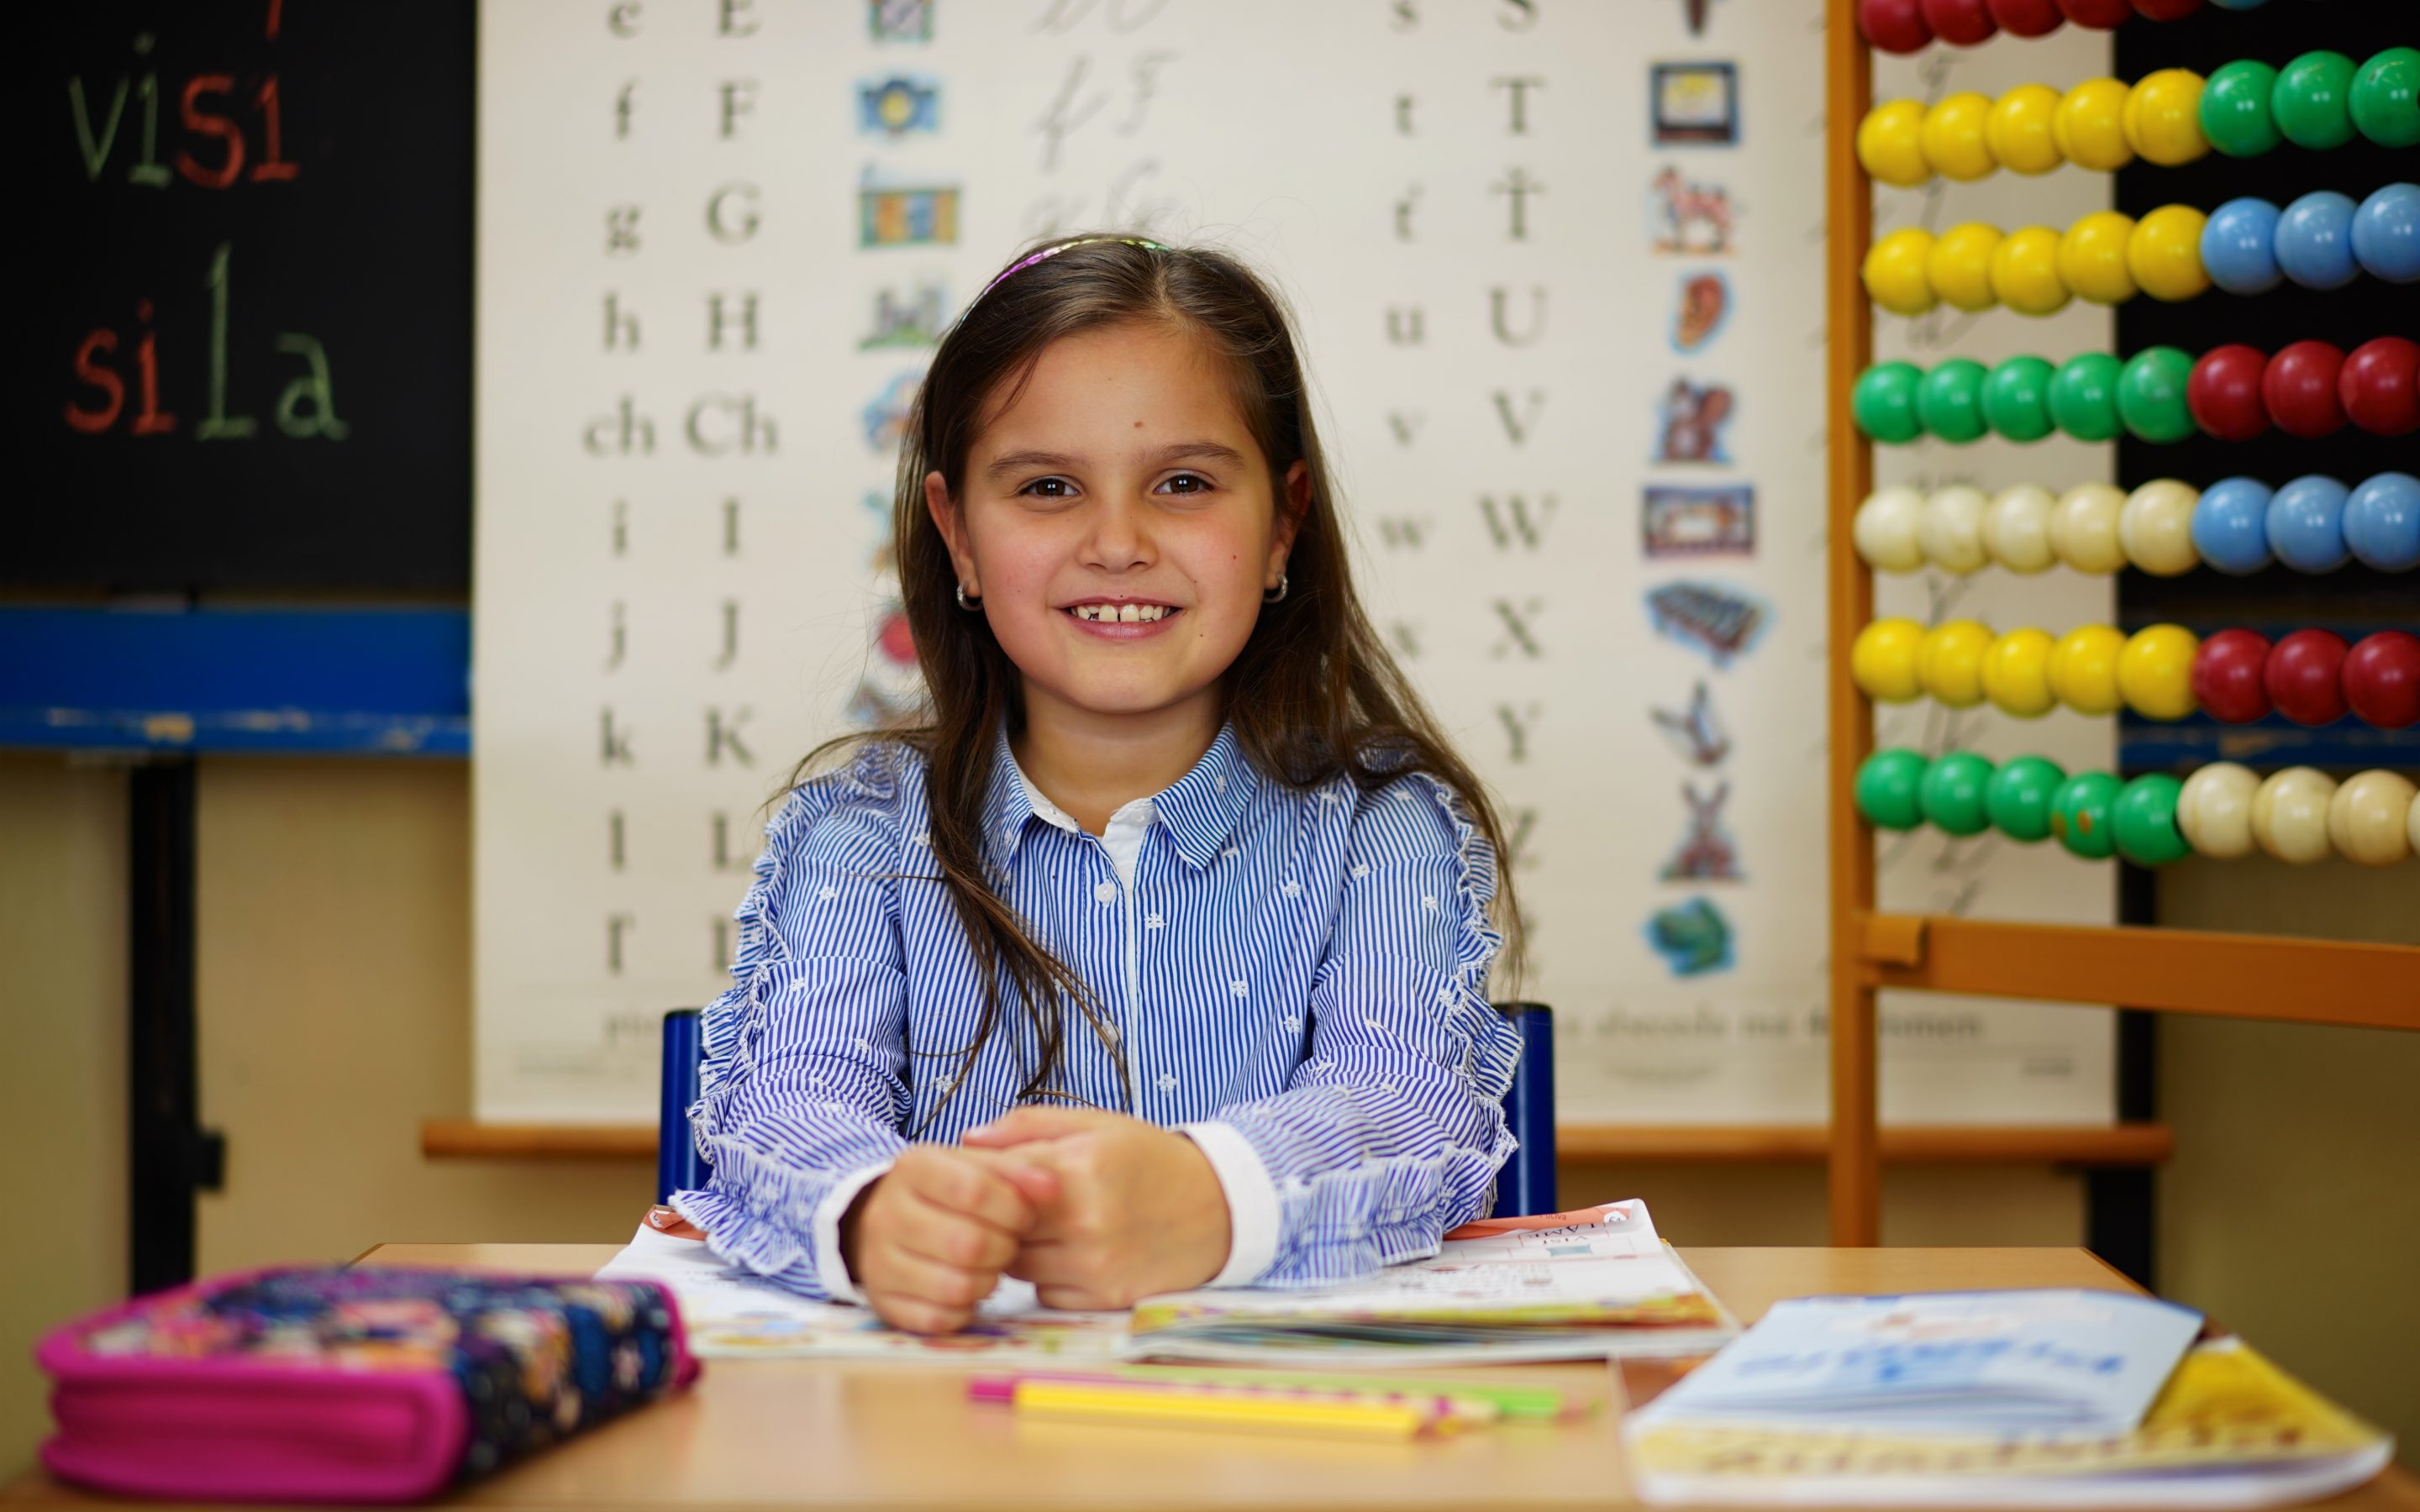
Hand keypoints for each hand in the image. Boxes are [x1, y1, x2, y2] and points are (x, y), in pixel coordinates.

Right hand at [839, 1144, 1058, 1334]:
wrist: (892, 1218)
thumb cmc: (949, 1190)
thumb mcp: (979, 1165)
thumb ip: (1017, 1170)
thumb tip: (1051, 1188)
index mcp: (915, 1167)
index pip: (974, 1189)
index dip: (1012, 1208)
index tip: (1025, 1214)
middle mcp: (886, 1213)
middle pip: (967, 1244)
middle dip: (1004, 1248)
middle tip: (1010, 1243)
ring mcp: (878, 1262)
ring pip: (954, 1287)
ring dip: (987, 1281)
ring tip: (991, 1266)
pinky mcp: (883, 1302)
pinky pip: (937, 1320)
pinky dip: (964, 1310)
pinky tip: (968, 1291)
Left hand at [960, 1107, 1231, 1309]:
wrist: (1219, 1206)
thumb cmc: (1149, 1159)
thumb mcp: (1093, 1124)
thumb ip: (1026, 1126)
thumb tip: (967, 1139)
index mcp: (1079, 1165)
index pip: (995, 1181)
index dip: (981, 1182)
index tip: (983, 1180)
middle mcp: (1086, 1218)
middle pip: (1000, 1228)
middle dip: (998, 1218)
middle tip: (1014, 1205)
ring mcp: (1095, 1264)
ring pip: (1017, 1265)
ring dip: (1021, 1250)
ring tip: (1047, 1227)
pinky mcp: (1105, 1298)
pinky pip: (1046, 1294)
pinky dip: (1049, 1278)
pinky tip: (1072, 1254)